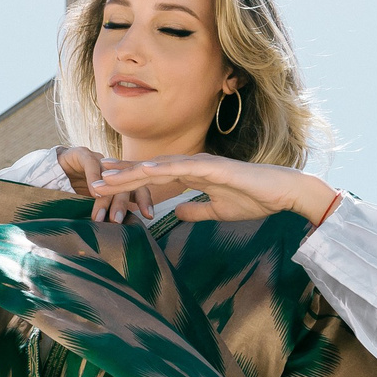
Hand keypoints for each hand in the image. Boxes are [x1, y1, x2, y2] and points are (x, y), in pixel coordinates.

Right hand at [55, 146, 154, 224]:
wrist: (52, 169)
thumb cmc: (76, 191)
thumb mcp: (94, 205)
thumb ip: (107, 214)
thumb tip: (120, 237)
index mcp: (122, 180)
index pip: (139, 188)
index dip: (145, 200)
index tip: (150, 215)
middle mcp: (114, 170)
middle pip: (126, 183)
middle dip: (122, 204)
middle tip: (117, 222)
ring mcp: (100, 161)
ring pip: (109, 177)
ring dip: (106, 197)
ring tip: (103, 216)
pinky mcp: (83, 155)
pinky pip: (92, 165)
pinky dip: (94, 179)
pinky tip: (94, 192)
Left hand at [93, 153, 339, 224]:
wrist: (283, 192)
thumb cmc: (254, 199)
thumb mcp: (217, 211)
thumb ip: (195, 210)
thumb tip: (175, 213)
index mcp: (192, 174)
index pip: (153, 177)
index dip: (128, 180)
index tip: (106, 185)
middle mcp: (192, 164)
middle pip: (148, 169)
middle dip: (121, 175)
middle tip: (94, 180)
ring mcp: (202, 163)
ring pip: (159, 167)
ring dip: (132, 171)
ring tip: (108, 177)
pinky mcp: (214, 167)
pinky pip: (183, 167)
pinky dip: (162, 168)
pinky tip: (143, 171)